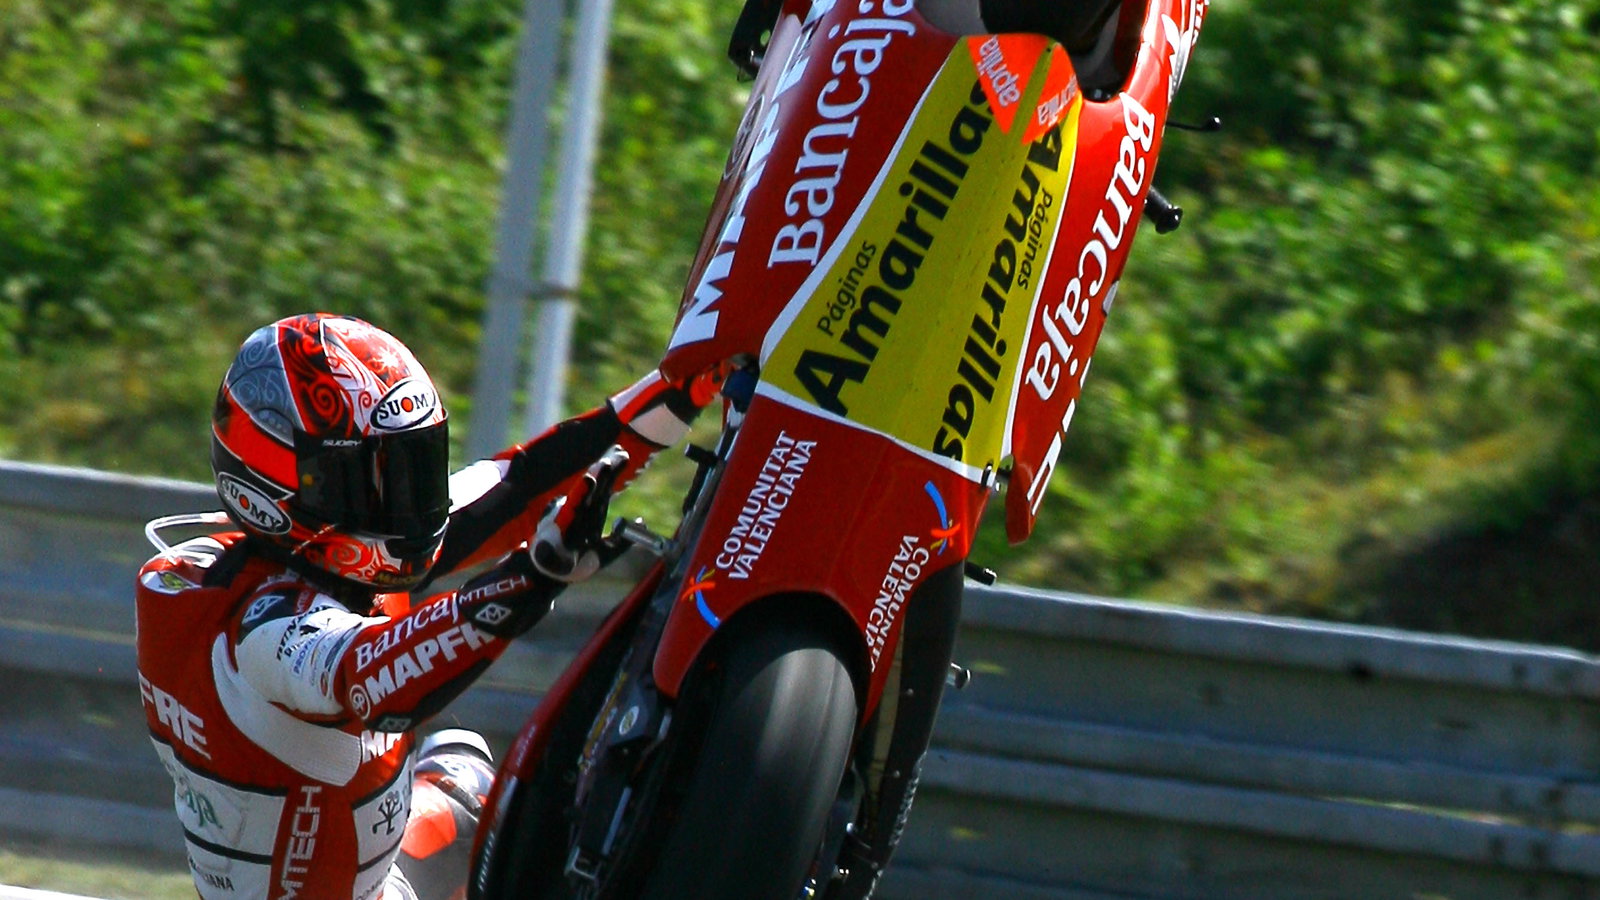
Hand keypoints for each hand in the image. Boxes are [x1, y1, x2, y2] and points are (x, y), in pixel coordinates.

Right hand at [531, 446, 629, 582]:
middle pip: (594, 488)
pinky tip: (573, 501)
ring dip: (587, 487)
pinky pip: (564, 520)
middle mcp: (581, 513)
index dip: (614, 471)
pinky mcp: (556, 534)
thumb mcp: (607, 550)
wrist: (555, 576)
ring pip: (579, 500)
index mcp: (592, 513)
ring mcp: (568, 521)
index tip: (624, 454)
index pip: (605, 487)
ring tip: (596, 473)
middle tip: (614, 454)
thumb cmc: (579, 560)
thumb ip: (623, 539)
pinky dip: (569, 509)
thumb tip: (642, 523)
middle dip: (604, 472)